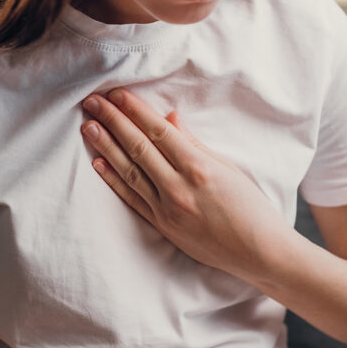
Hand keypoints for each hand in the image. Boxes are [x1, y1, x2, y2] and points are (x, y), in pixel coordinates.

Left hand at [80, 88, 288, 280]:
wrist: (259, 253)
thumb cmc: (251, 208)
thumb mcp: (228, 169)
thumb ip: (195, 144)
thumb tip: (169, 119)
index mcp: (199, 168)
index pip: (158, 132)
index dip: (135, 110)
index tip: (116, 93)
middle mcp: (179, 188)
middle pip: (138, 148)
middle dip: (113, 121)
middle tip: (92, 102)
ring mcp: (168, 210)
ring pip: (130, 171)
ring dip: (106, 147)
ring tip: (88, 127)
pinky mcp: (163, 226)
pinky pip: (133, 199)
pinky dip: (114, 180)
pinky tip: (98, 163)